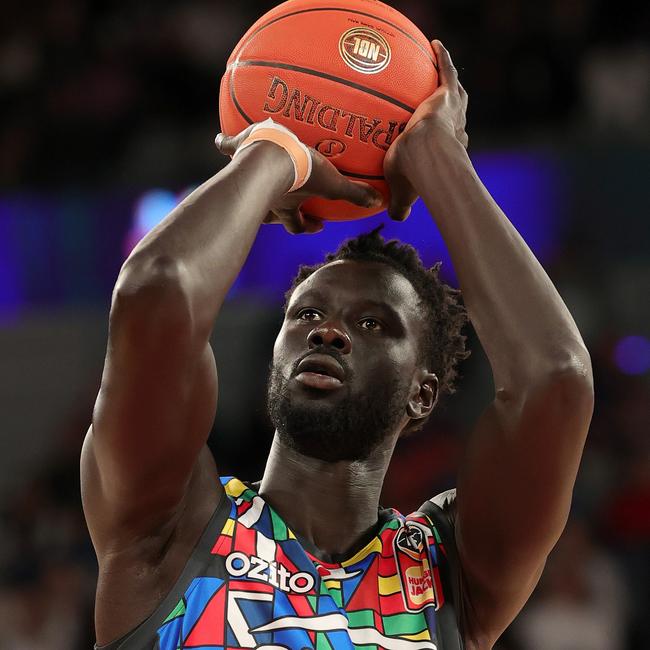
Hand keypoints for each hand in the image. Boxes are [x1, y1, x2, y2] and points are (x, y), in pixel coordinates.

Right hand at [215, 124, 382, 233]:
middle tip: (279, 210)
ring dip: (246, 180)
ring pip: (246, 184)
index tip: (318, 225)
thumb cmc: (301, 170)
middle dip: (274, 214)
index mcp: (288, 205)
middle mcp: (267, 195)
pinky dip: (225, 143)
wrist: (270, 154)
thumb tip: (378, 203)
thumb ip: (354, 193)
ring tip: (247, 176)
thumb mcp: (332, 182)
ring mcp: (249, 175)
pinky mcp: (240, 151)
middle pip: (268, 213)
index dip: (307, 227)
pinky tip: (220, 139)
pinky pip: (229, 147)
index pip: (296, 225)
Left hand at [383, 40, 468, 220]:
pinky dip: (442, 58)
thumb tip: (396, 219)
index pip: (450, 145)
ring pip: (456, 93)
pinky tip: (434, 45)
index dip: (447, 143)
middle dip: (456, 111)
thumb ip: (401, 204)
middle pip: (458, 117)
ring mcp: (452, 112)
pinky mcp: (446, 95)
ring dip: (452, 82)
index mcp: (448, 152)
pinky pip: (446, 71)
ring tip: (445, 71)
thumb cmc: (414, 176)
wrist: (424, 156)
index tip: (440, 143)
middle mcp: (455, 131)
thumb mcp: (404, 192)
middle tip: (450, 104)